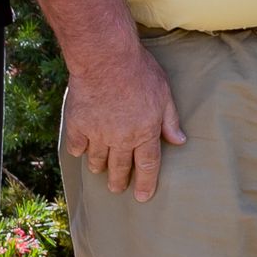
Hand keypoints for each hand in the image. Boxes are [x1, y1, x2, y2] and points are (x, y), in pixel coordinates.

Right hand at [65, 46, 186, 199]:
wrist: (106, 58)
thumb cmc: (140, 72)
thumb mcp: (164, 94)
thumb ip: (170, 120)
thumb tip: (179, 141)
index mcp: (145, 133)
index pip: (148, 166)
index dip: (146, 184)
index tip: (143, 197)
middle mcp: (122, 139)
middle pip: (121, 168)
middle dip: (120, 182)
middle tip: (118, 188)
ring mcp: (98, 133)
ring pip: (97, 160)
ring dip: (100, 168)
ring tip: (100, 171)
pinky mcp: (78, 124)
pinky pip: (77, 146)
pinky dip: (79, 150)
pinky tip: (80, 150)